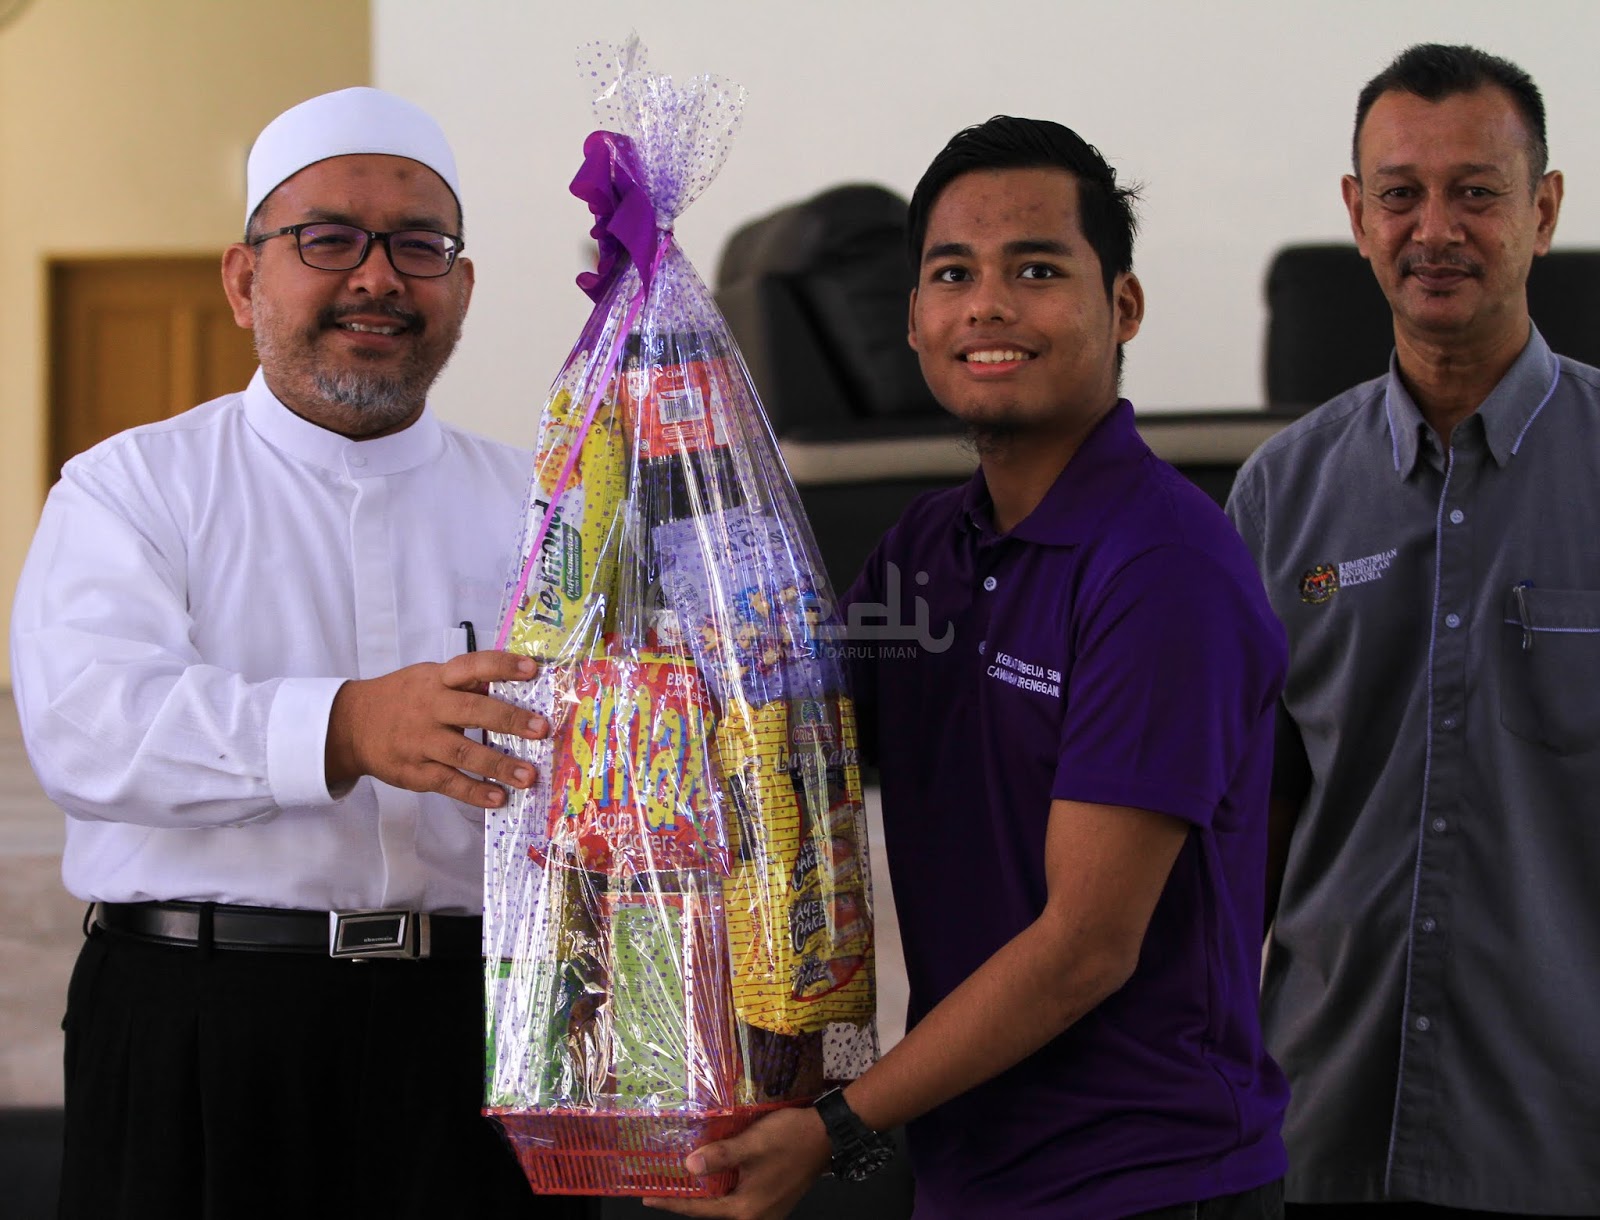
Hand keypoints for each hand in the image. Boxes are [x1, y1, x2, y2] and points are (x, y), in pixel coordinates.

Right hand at [324, 650, 548, 806]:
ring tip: (529, 776)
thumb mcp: (429, 679)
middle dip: (509, 720)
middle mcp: (430, 708)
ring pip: (463, 753)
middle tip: (541, 730)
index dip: (502, 666)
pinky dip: (474, 792)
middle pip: (472, 711)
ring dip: (499, 765)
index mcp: (437, 679)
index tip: (533, 670)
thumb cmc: (403, 698)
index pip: (473, 666)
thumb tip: (516, 688)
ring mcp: (421, 741)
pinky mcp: (414, 771)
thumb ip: (466, 684)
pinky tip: (499, 798)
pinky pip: (449, 783)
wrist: (350, 726)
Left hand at [643, 1105, 830, 1219]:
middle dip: (687, 1199)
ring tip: (681, 1182)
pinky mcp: (773, 1199)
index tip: (647, 1197)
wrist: (828, 1135)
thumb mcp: (752, 1144)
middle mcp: (756, 1216)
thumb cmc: (791, 1138)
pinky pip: (739, 1199)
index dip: (672, 1202)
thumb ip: (720, 1156)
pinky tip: (714, 1175)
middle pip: (712, 1211)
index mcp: (747, 1209)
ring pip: (725, 1205)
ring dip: (705, 1194)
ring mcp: (766, 1210)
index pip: (700, 1209)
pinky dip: (722, 1189)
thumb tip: (688, 1167)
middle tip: (660, 1187)